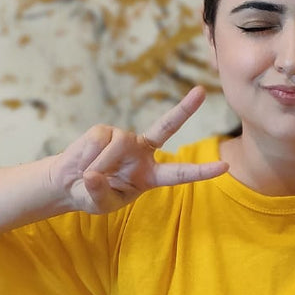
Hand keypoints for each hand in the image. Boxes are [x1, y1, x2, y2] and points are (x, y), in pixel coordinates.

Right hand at [52, 86, 227, 213]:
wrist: (70, 182)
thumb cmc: (91, 195)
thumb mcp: (99, 204)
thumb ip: (100, 193)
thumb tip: (94, 175)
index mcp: (151, 176)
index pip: (181, 173)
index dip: (201, 171)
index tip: (225, 166)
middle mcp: (143, 153)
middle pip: (168, 127)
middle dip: (184, 109)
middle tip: (202, 91)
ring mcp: (125, 139)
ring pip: (118, 145)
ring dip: (101, 164)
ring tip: (88, 176)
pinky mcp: (105, 131)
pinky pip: (99, 141)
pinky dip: (88, 156)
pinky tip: (83, 163)